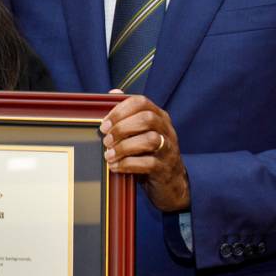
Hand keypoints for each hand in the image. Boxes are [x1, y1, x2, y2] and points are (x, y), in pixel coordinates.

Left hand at [101, 91, 188, 211]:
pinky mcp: (165, 168)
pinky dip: (127, 164)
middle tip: (106, 140)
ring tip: (109, 155)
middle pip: (146, 119)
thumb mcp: (139, 133)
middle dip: (121, 128)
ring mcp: (168, 149)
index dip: (120, 110)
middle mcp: (167, 130)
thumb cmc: (149, 153)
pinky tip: (115, 167)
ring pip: (149, 140)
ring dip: (124, 147)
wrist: (170, 183)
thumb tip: (113, 92)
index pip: (142, 102)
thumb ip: (127, 114)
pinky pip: (148, 163)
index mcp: (159, 117)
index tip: (104, 123)